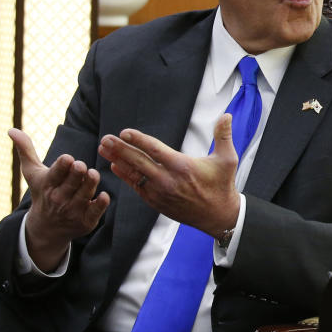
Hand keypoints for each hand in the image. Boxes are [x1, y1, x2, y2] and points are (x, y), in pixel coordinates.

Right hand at [9, 128, 109, 270]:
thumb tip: (11, 129)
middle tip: (81, 165)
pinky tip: (105, 196)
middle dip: (77, 173)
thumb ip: (26, 150)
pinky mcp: (86, 221)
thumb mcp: (32, 173)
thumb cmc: (42, 192)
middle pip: (71, 183)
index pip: (55, 174)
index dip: (62, 166)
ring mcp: (73, 211)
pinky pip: (95, 212)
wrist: (46, 229)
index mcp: (48, 184)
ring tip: (93, 174)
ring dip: (90, 184)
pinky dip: (100, 205)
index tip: (67, 158)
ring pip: (84, 195)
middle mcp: (60, 198)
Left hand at [97, 115, 240, 237]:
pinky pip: (137, 187)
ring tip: (103, 149)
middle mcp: (168, 180)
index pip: (154, 150)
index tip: (124, 132)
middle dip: (120, 149)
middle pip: (138, 161)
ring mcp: (160, 193)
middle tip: (105, 139)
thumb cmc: (223, 185)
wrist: (218, 216)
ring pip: (134, 174)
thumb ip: (224, 136)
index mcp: (182, 166)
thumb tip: (226, 115)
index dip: (138, 140)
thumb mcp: (228, 160)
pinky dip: (125, 176)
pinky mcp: (157, 203)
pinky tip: (115, 167)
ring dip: (117, 161)